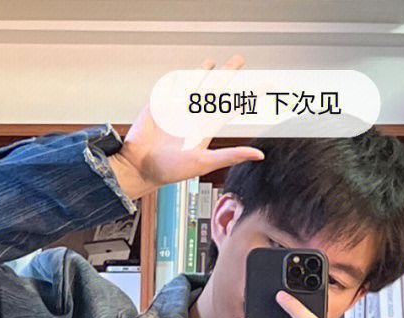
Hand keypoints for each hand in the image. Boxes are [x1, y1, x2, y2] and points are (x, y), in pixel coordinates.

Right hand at [110, 55, 266, 200]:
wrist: (139, 166)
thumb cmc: (170, 170)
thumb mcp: (204, 163)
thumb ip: (231, 155)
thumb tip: (259, 155)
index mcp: (205, 128)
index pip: (231, 108)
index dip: (247, 97)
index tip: (263, 87)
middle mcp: (194, 117)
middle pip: (215, 90)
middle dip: (228, 75)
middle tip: (239, 60)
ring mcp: (177, 109)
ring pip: (194, 86)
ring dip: (204, 73)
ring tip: (213, 62)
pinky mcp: (161, 105)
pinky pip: (172, 88)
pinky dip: (179, 80)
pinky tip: (185, 74)